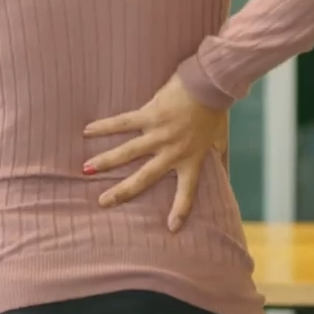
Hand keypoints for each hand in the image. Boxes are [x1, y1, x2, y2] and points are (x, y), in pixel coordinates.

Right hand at [82, 74, 227, 231]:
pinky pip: (123, 123)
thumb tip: (227, 176)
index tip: (172, 228)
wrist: (210, 84)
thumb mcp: (221, 139)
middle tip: (103, 202)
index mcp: (191, 159)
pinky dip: (105, 126)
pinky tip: (88, 130)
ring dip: (106, 161)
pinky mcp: (149, 114)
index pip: (187, 191)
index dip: (180, 210)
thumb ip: (220, 158)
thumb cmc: (216, 111)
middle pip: (144, 177)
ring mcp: (159, 134)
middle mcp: (172, 151)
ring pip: (128, 152)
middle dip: (122, 191)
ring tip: (87, 169)